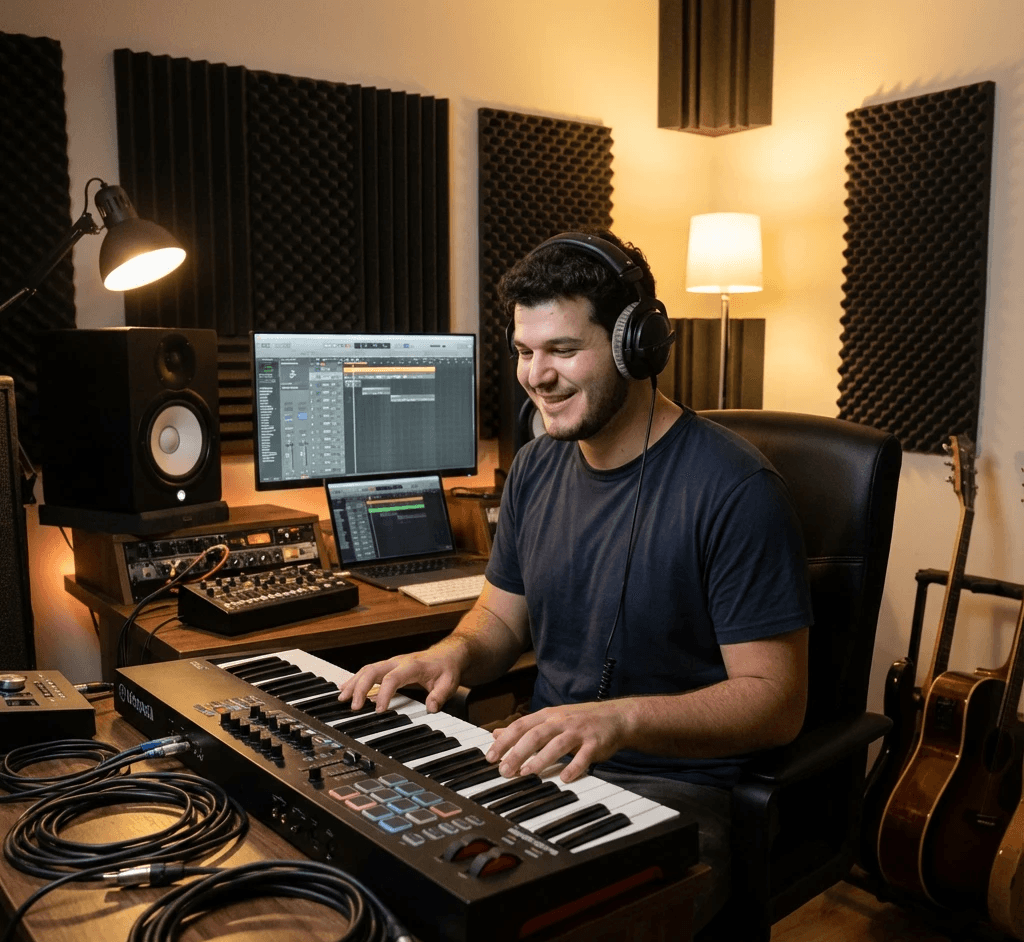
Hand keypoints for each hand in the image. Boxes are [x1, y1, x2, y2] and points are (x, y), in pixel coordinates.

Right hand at [337, 646, 466, 712]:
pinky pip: (368, 670)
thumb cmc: (446, 668)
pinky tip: (345, 688)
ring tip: (342, 698)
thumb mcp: (449, 683)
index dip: (383, 694)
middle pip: (373, 670)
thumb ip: (440, 696)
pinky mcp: (388, 666)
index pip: (393, 678)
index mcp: (412, 666)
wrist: (448, 653)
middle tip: (353, 706)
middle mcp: (398, 662)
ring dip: (353, 683)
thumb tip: (431, 708)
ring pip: (367, 669)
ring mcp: (392, 663)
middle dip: (360, 687)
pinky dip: (355, 679)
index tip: (379, 710)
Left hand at [485, 700, 631, 782]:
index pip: (521, 726)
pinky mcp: (595, 743)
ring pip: (557, 744)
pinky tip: (565, 778)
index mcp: (547, 716)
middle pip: (535, 735)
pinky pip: (584, 756)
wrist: (615, 717)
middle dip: (517, 752)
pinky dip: (574, 767)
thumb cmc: (578, 721)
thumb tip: (496, 734)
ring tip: (526, 773)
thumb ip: (523, 728)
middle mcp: (561, 721)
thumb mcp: (549, 719)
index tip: (490, 757)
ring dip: (540, 759)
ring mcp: (578, 731)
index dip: (504, 741)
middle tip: (504, 771)